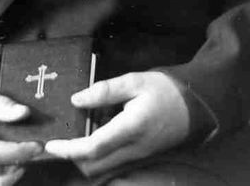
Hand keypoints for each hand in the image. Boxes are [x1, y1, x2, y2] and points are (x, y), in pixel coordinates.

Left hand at [44, 70, 189, 177]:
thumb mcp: (135, 81)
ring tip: (73, 134)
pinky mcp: (141, 155)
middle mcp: (132, 149)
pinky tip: (94, 132)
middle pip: (94, 166)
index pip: (92, 148)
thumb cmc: (166, 90)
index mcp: (129, 129)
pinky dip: (98, 153)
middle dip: (72, 156)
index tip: (51, 144)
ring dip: (84, 156)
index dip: (68, 149)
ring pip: (103, 167)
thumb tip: (77, 99)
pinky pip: (113, 162)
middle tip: (59, 138)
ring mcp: (137, 156)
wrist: (197, 106)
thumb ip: (105, 90)